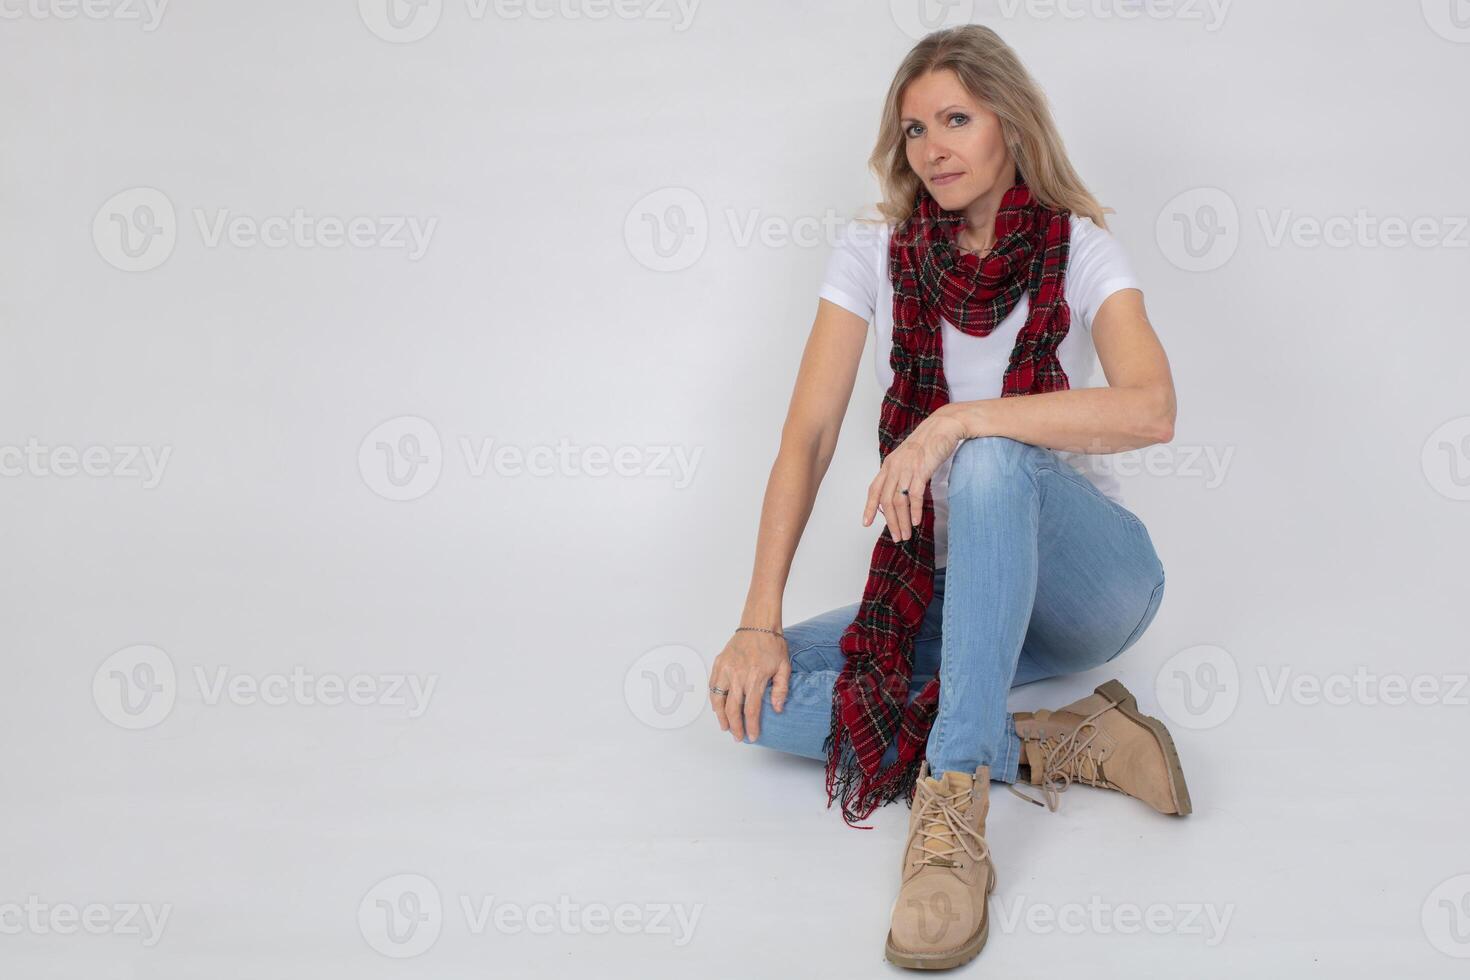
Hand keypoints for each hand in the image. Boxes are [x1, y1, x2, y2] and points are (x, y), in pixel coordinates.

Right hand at [708, 628, 789, 742]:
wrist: (758, 624)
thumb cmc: (772, 645)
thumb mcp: (784, 667)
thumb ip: (781, 689)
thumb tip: (777, 709)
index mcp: (755, 677)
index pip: (751, 709)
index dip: (750, 726)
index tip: (751, 737)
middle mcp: (738, 674)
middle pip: (732, 708)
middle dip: (735, 726)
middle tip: (737, 736)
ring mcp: (726, 668)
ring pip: (718, 698)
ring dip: (720, 715)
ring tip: (725, 726)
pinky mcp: (719, 662)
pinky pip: (713, 685)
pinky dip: (714, 698)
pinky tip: (718, 707)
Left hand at [863, 409, 965, 543]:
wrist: (943, 426)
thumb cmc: (928, 442)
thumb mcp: (908, 458)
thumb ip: (901, 473)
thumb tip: (900, 493)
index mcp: (889, 464)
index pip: (874, 489)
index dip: (869, 507)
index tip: (866, 523)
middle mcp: (894, 467)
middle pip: (886, 501)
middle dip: (890, 522)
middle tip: (896, 537)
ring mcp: (907, 469)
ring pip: (899, 501)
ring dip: (902, 521)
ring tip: (906, 534)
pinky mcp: (921, 470)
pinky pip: (914, 495)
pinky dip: (914, 510)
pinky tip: (916, 521)